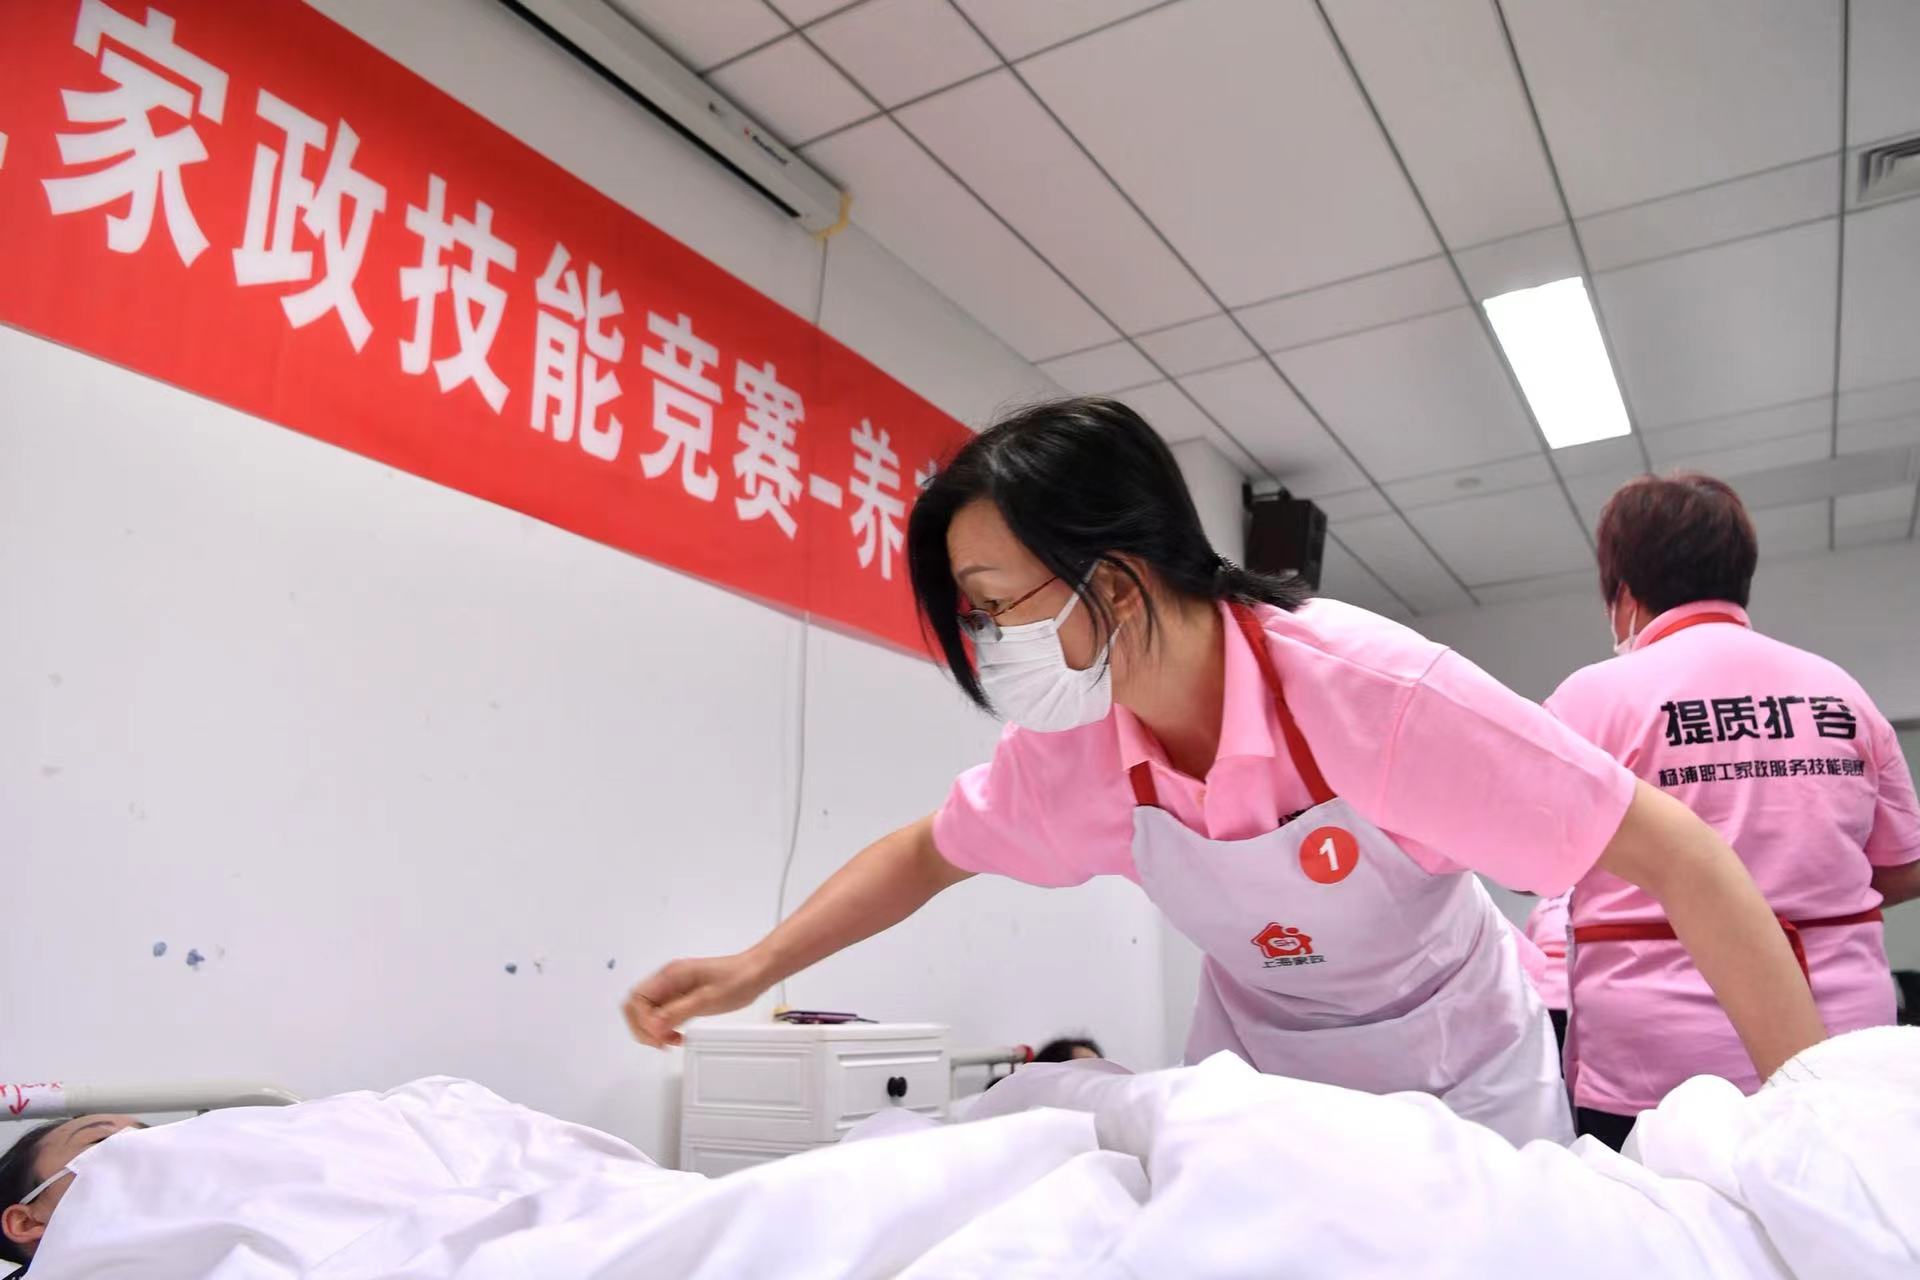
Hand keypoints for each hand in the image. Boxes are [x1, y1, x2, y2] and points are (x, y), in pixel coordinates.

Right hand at [622, 952, 771, 1047]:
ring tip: (671, 1041)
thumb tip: (652, 1027)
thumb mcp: (708, 999)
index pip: (637, 999)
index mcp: (670, 976)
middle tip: (662, 1043)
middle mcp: (667, 980)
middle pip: (636, 1005)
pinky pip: (662, 1013)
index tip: (660, 1037)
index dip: (643, 1022)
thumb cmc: (737, 981)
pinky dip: (663, 1027)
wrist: (756, 971)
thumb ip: (678, 1012)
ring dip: (653, 1030)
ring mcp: (674, 987)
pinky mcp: (682, 996)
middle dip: (643, 1028)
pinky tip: (676, 1036)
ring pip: (647, 1011)